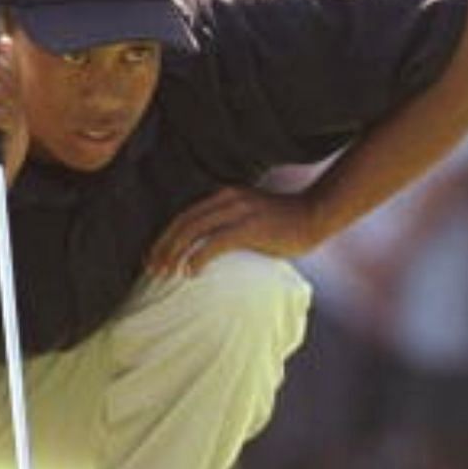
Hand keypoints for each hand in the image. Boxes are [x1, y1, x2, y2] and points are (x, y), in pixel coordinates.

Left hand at [146, 185, 323, 275]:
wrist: (316, 215)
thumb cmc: (286, 224)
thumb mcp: (251, 218)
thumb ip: (230, 226)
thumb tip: (211, 249)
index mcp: (224, 196)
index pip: (185, 215)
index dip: (165, 237)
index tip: (153, 257)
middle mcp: (227, 199)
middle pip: (183, 222)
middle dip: (163, 246)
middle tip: (152, 268)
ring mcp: (238, 211)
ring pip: (193, 230)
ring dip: (175, 253)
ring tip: (165, 272)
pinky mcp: (249, 226)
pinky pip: (215, 242)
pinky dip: (198, 257)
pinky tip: (190, 272)